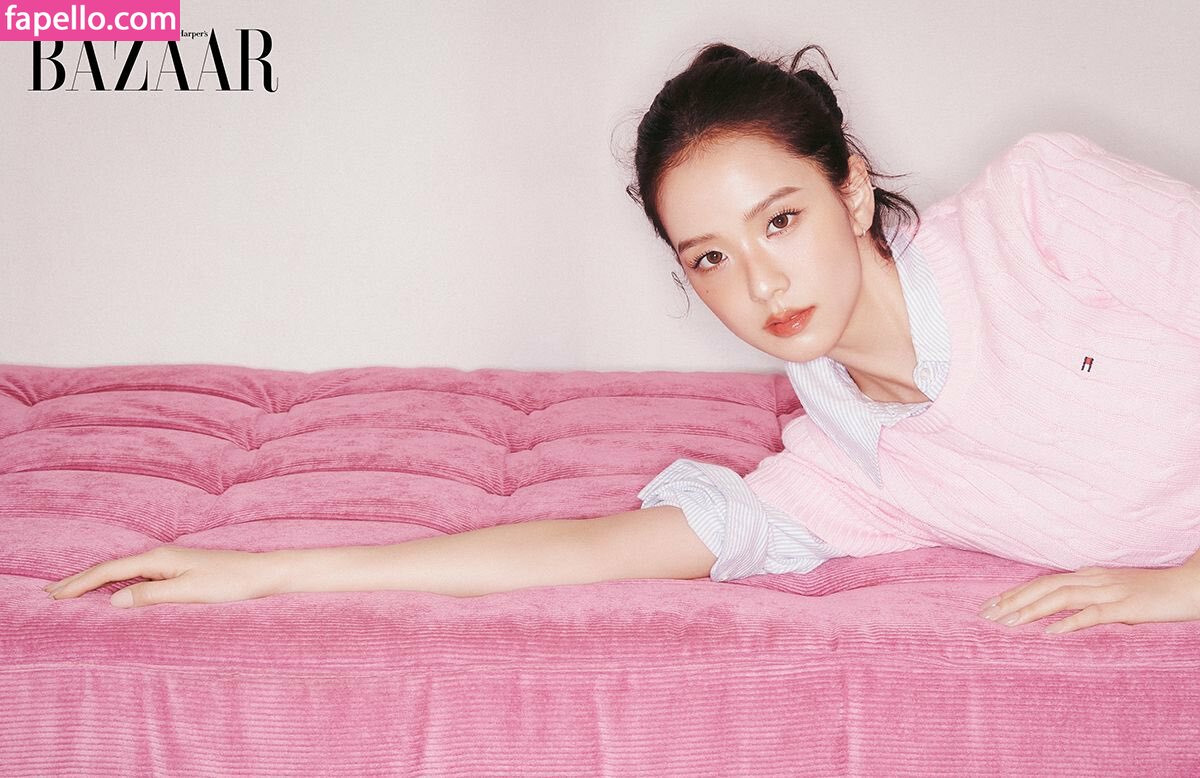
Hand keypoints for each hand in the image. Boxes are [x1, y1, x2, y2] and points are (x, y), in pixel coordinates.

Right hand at [43, 545, 278, 607]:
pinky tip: (112, 589)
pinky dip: (116, 581)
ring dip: (95, 580)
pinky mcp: (179, 570)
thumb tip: (114, 601)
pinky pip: (137, 575)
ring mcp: (170, 562)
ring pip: (123, 571)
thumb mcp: (189, 593)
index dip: (80, 583)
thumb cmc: (230, 583)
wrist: (262, 574)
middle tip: (49, 592)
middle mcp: (162, 556)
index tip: (54, 594)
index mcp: (160, 559)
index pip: (110, 571)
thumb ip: (151, 596)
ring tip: (71, 589)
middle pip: (112, 568)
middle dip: (80, 579)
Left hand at [977, 560, 1199, 634]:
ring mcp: (1110, 592)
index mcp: (1089, 575)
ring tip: (1007, 623)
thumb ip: (1090, 595)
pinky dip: (1069, 622)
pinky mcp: (1127, 607)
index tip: (990, 606)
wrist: (1191, 585)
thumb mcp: (1116, 590)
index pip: (1043, 582)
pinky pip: (1093, 614)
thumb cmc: (1155, 591)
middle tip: (986, 616)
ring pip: (1060, 598)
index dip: (1015, 593)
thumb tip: (1064, 608)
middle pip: (1044, 587)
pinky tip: (1049, 633)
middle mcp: (1094, 580)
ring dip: (1031, 610)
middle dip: (1012, 601)